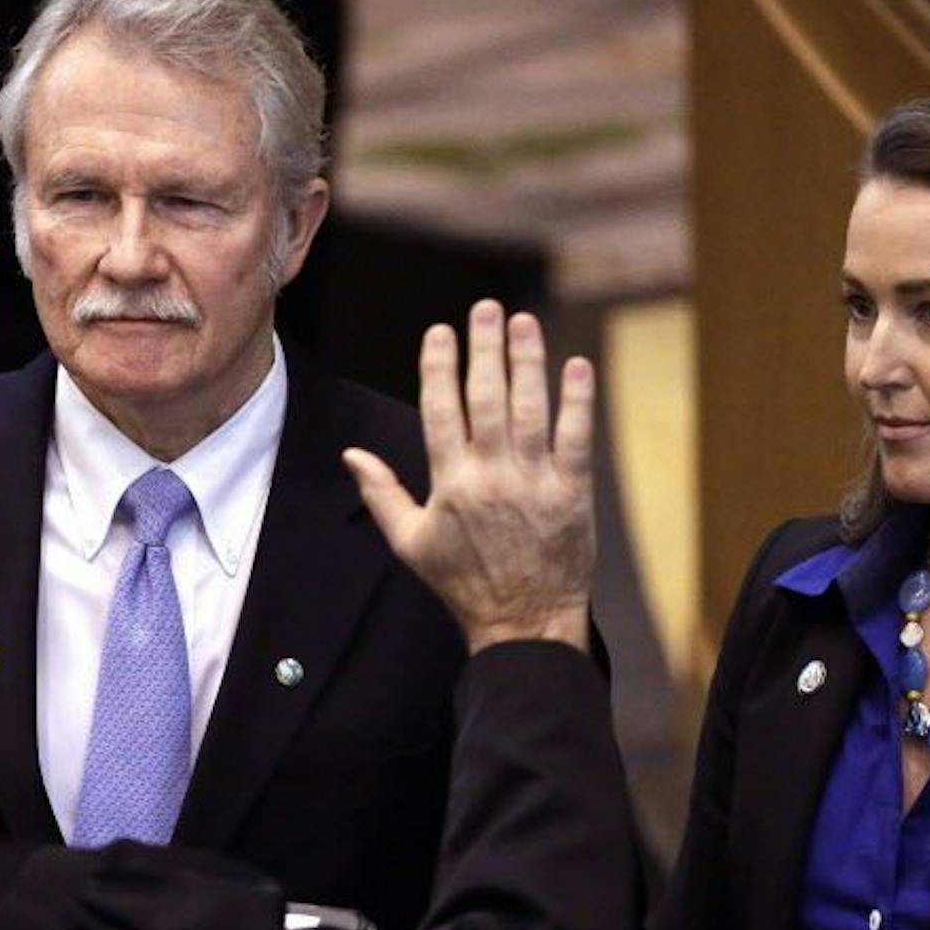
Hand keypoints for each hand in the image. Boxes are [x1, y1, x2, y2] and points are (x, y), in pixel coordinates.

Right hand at [344, 300, 593, 652]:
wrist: (523, 620)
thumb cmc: (464, 583)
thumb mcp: (411, 542)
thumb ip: (381, 493)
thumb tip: (351, 454)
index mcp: (449, 483)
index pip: (440, 409)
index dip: (439, 365)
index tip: (440, 331)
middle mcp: (490, 475)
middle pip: (486, 396)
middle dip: (485, 347)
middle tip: (485, 309)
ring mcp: (534, 481)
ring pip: (530, 407)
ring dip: (527, 359)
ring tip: (524, 322)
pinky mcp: (572, 492)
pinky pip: (576, 436)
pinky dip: (578, 399)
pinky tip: (577, 365)